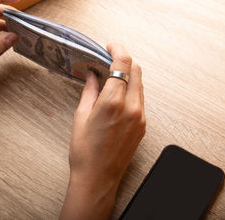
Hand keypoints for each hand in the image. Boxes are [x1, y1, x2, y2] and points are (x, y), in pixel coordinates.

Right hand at [60, 44, 145, 218]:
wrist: (98, 178)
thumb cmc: (85, 151)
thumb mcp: (81, 116)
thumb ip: (90, 90)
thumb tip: (93, 74)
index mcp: (114, 102)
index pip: (124, 63)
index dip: (118, 49)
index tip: (110, 46)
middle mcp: (132, 107)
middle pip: (137, 70)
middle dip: (124, 60)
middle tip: (109, 59)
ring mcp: (140, 117)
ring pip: (140, 84)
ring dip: (129, 75)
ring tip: (111, 77)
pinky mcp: (143, 126)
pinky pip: (140, 99)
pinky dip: (131, 90)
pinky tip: (118, 95)